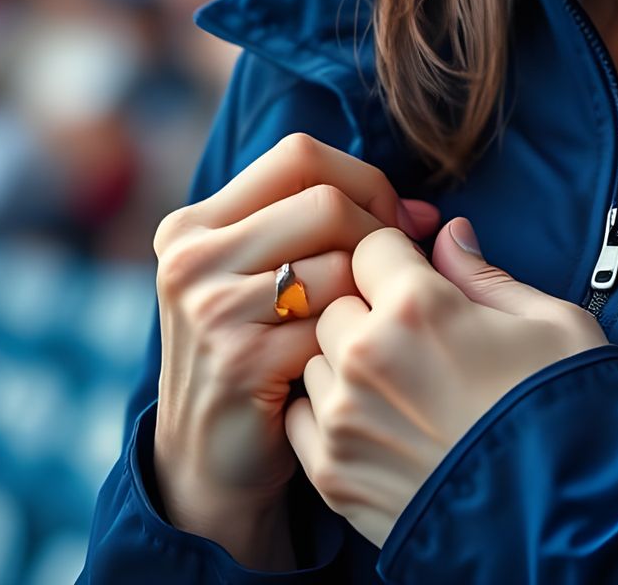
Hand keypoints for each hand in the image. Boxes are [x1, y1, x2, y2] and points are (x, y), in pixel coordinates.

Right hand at [150, 132, 441, 560]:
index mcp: (195, 225)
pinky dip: (356, 339)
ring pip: (337, 261)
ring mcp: (209, 309)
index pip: (300, 155)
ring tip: (370, 322)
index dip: (362, 179)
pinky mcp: (239, 361)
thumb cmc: (260, 352)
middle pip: (324, 202)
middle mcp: (191, 258)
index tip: (394, 221)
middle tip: (394, 277)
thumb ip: (325, 225)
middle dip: (377, 234)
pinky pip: (335, 323)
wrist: (208, 462)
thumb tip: (426, 214)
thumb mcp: (264, 276)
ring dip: (371, 292)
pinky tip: (347, 364)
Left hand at [284, 216, 608, 549]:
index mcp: (417, 306)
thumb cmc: (567, 412)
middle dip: (369, 308)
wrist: (567, 522)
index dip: (399, 256)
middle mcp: (366, 357)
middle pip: (336, 300)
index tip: (419, 277)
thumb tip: (449, 236)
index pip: (371, 244)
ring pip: (317, 359)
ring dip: (346, 362)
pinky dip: (330, 413)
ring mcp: (343, 421)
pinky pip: (302, 417)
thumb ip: (484, 273)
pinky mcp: (332, 476)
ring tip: (403, 386)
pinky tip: (378, 421)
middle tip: (417, 337)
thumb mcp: (549, 320)